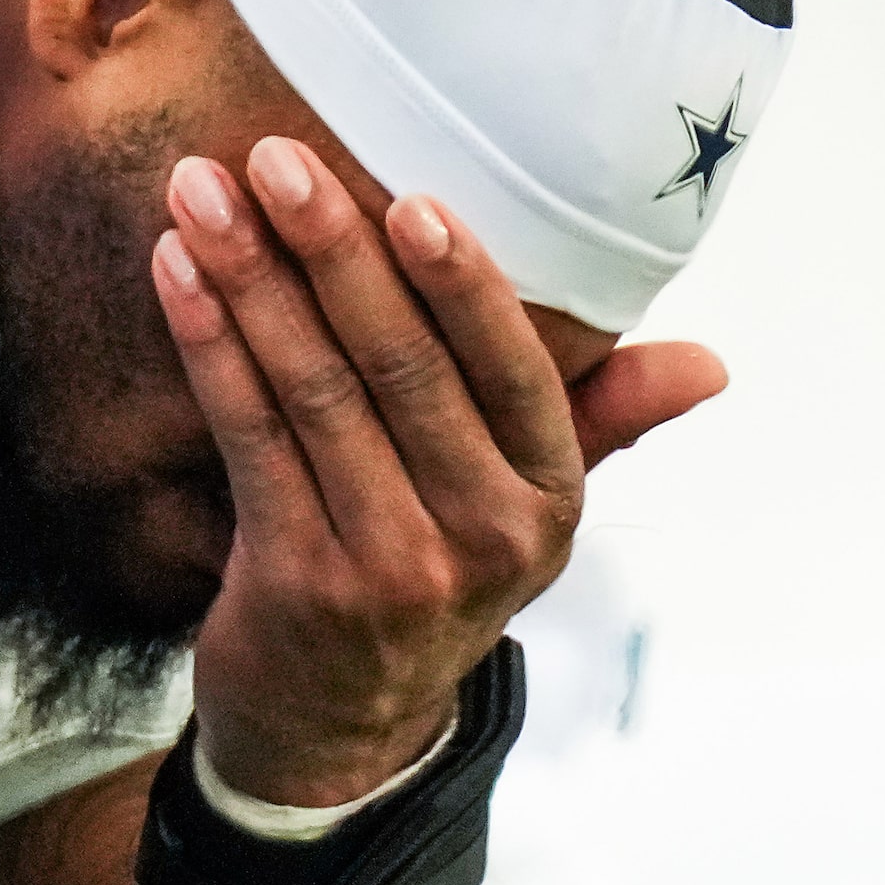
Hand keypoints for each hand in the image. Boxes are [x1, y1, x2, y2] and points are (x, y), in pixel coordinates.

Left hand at [153, 138, 722, 807]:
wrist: (337, 728)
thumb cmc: (426, 576)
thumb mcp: (523, 512)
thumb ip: (599, 422)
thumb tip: (707, 363)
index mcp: (548, 499)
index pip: (514, 368)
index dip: (461, 281)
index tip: (407, 192)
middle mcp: (480, 534)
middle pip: (399, 365)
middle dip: (329, 249)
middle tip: (272, 155)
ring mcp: (386, 565)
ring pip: (314, 390)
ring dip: (250, 280)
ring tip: (200, 193)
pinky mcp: (296, 581)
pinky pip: (248, 437)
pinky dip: (209, 344)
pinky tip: (177, 270)